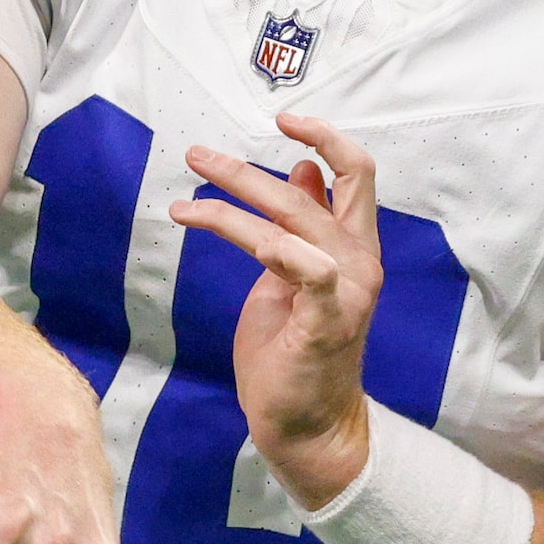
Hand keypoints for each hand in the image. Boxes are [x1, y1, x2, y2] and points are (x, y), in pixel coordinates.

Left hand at [170, 113, 382, 511]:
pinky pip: (301, 266)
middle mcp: (358, 261)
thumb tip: (302, 171)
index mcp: (353, 247)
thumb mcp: (293, 276)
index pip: (356, 173)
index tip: (284, 117)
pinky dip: (265, 241)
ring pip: (292, 219)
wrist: (307, 426)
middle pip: (309, 190)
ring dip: (232, 202)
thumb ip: (302, 226)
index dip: (326, 136)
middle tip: (197, 155)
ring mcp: (347, 290)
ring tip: (185, 200)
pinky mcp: (327, 320)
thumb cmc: (295, 353)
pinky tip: (228, 231)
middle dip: (246, 169)